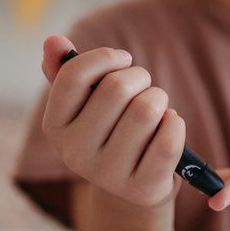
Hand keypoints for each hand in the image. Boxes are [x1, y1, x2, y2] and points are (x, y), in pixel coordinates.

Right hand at [40, 35, 183, 208]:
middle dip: (140, 77)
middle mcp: (75, 154)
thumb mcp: (85, 104)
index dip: (105, 57)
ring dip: (159, 99)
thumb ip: (65, 71)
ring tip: (156, 110)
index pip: (73, 76)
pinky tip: (168, 127)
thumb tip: (53, 41)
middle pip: (117, 88)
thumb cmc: (110, 131)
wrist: (131, 189)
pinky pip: (169, 138)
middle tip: (143, 88)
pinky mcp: (143, 189)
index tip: (123, 60)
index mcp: (55, 127)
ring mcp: (108, 175)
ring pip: (147, 109)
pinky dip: (176, 123)